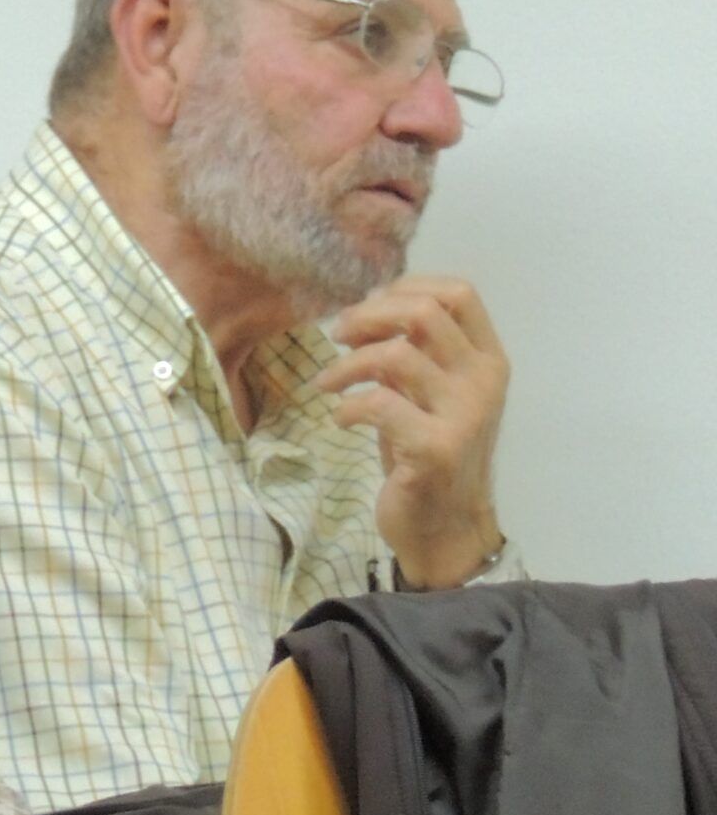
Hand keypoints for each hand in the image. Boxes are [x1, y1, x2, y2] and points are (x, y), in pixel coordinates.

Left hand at [316, 276, 509, 586]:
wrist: (444, 525)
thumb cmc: (427, 452)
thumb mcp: (424, 394)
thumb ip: (410, 353)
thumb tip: (365, 313)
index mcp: (487, 360)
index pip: (460, 293)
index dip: (406, 288)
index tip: (368, 309)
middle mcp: (484, 380)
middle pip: (426, 312)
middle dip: (370, 315)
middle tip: (338, 335)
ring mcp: (464, 414)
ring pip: (397, 353)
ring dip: (348, 363)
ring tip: (327, 383)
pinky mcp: (435, 448)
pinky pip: (380, 403)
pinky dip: (348, 406)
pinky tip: (340, 419)